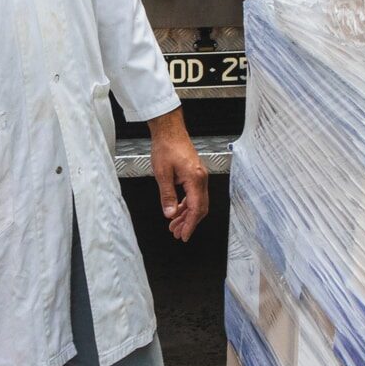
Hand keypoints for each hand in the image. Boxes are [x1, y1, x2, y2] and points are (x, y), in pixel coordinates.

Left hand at [146, 108, 209, 241]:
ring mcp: (199, 176)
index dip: (190, 224)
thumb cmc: (166, 146)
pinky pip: (194, 194)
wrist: (169, 130)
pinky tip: (176, 210)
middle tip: (177, 233)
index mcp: (195, 178)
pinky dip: (186, 205)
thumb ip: (167, 195)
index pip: (196, 208)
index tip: (183, 235)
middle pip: (200, 208)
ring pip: (197, 202)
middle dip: (189, 223)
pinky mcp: (195, 174)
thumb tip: (169, 213)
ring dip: (186, 215)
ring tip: (174, 225)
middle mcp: (201, 178)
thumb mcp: (162, 173)